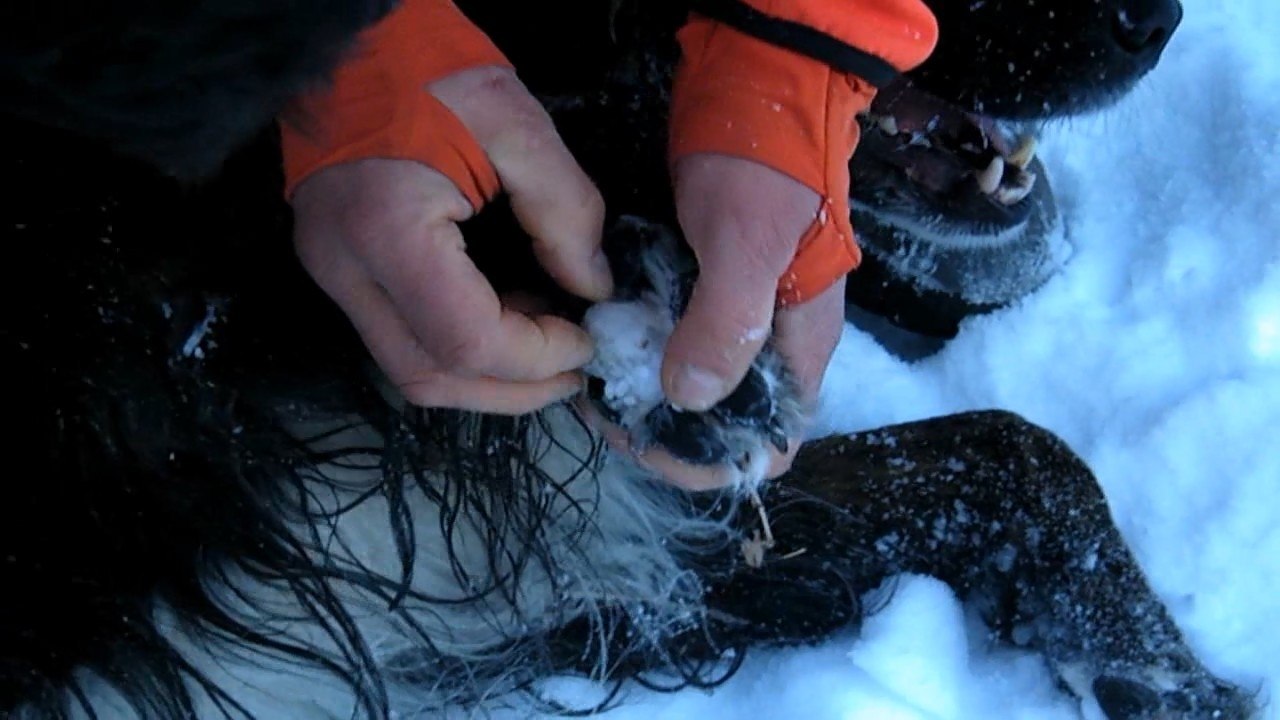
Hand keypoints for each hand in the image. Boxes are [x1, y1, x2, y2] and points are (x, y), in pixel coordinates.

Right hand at [290, 66, 611, 413]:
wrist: (345, 35)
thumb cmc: (427, 64)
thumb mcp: (516, 123)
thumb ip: (565, 211)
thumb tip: (592, 288)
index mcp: (384, 229)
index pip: (465, 341)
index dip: (535, 357)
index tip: (585, 339)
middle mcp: (344, 268)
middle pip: (428, 377)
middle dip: (512, 390)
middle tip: (574, 371)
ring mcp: (330, 274)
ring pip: (408, 371)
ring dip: (485, 377)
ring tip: (545, 342)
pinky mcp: (336, 268)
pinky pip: (400, 338)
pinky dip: (457, 348)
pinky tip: (506, 315)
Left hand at [586, 154, 845, 489]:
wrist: (757, 82)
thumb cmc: (764, 162)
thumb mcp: (748, 241)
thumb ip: (727, 322)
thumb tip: (686, 398)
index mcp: (798, 344)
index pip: (769, 443)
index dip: (713, 461)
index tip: (651, 443)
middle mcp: (769, 340)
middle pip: (723, 423)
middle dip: (666, 431)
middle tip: (605, 408)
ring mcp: (735, 312)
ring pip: (693, 383)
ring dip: (645, 393)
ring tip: (593, 380)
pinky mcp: (702, 283)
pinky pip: (673, 337)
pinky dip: (640, 350)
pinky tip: (600, 339)